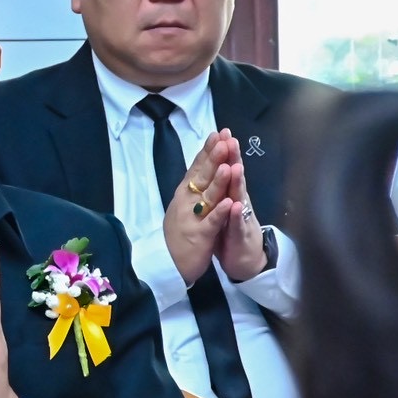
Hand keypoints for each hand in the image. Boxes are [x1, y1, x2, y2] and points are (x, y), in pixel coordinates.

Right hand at [162, 132, 233, 284]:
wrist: (167, 263)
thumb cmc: (178, 235)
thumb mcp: (182, 207)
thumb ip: (191, 189)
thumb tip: (200, 167)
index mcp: (184, 194)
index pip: (197, 167)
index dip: (208, 151)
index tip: (218, 134)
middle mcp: (187, 201)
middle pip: (202, 176)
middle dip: (214, 158)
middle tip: (224, 139)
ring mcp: (193, 218)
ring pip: (208, 196)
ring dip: (218, 181)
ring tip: (228, 165)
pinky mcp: (200, 235)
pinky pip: (212, 222)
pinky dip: (221, 212)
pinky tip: (230, 203)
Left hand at [214, 137, 267, 280]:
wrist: (246, 259)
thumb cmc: (232, 229)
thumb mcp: (223, 205)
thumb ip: (221, 186)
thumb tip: (216, 164)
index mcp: (228, 192)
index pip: (225, 168)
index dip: (222, 151)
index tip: (220, 131)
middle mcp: (237, 200)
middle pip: (234, 176)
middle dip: (232, 158)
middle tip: (230, 139)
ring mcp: (241, 216)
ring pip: (238, 197)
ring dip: (238, 182)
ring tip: (236, 167)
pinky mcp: (240, 235)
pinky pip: (238, 224)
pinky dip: (237, 214)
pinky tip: (236, 205)